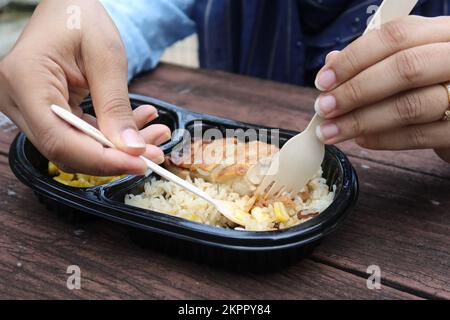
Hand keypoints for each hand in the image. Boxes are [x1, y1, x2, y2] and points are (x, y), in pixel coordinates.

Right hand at [0, 0, 169, 174]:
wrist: (67, 5)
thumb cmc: (81, 17)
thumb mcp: (106, 57)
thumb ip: (115, 105)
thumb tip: (132, 148)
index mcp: (26, 81)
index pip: (60, 139)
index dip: (102, 160)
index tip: (141, 163)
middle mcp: (17, 100)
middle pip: (66, 149)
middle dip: (115, 157)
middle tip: (155, 153)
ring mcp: (27, 108)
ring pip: (74, 147)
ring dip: (116, 147)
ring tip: (154, 134)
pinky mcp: (43, 111)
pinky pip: (77, 135)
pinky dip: (108, 135)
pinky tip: (137, 124)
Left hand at [313, 16, 449, 162]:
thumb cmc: (429, 84)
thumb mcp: (408, 61)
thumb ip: (374, 60)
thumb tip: (331, 62)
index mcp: (441, 34)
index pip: (395, 36)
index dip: (353, 59)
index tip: (323, 81)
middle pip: (405, 68)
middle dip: (355, 90)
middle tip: (323, 108)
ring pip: (410, 106)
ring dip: (361, 121)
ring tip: (331, 131)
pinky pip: (418, 136)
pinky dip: (383, 139)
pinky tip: (360, 140)